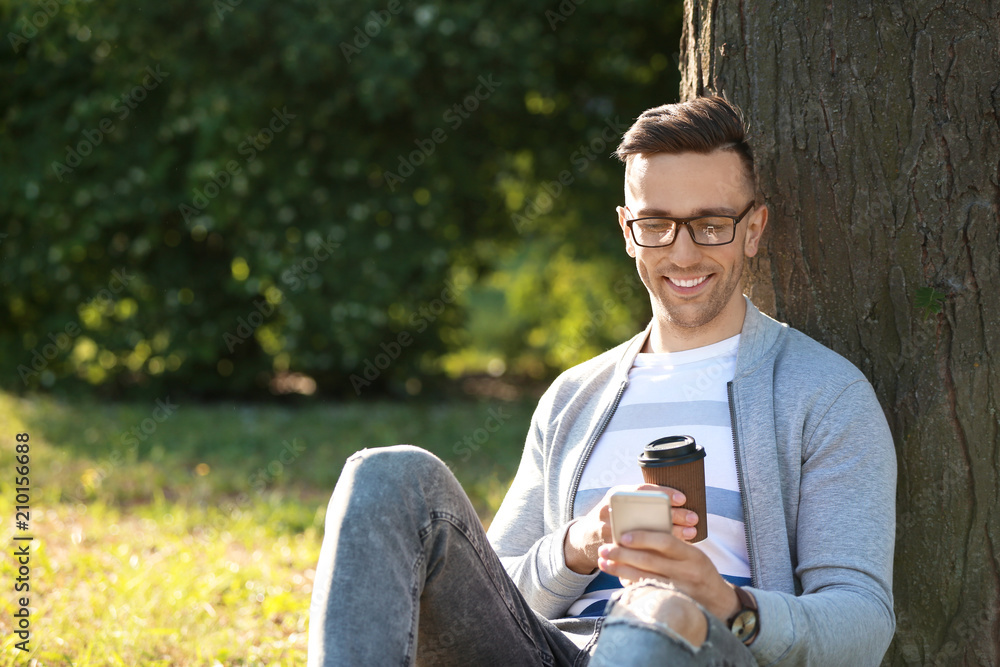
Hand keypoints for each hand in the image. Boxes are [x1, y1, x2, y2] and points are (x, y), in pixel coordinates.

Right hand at [563, 484, 698, 574]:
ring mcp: (608, 530)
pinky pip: (638, 550)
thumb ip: (640, 502)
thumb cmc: (612, 519)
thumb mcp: (621, 505)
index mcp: (616, 495)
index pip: (641, 490)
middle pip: (646, 511)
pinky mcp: (611, 548)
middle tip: (693, 518)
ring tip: (690, 534)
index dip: (662, 493)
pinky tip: (676, 550)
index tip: (683, 499)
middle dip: (673, 515)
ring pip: (645, 532)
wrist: (585, 538)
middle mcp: (610, 510)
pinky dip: (658, 550)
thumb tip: (676, 501)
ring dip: (670, 533)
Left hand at [596, 530, 739, 621]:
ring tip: (604, 563)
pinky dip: (631, 583)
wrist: (719, 601)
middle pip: (650, 561)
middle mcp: (687, 572)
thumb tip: (638, 534)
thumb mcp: (693, 555)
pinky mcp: (673, 603)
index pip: (666, 542)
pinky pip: (647, 592)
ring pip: (644, 578)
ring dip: (620, 569)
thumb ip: (672, 546)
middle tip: (604, 549)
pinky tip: (618, 577)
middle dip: (623, 554)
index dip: (643, 538)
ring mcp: (680, 590)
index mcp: (692, 555)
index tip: (623, 536)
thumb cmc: (700, 571)